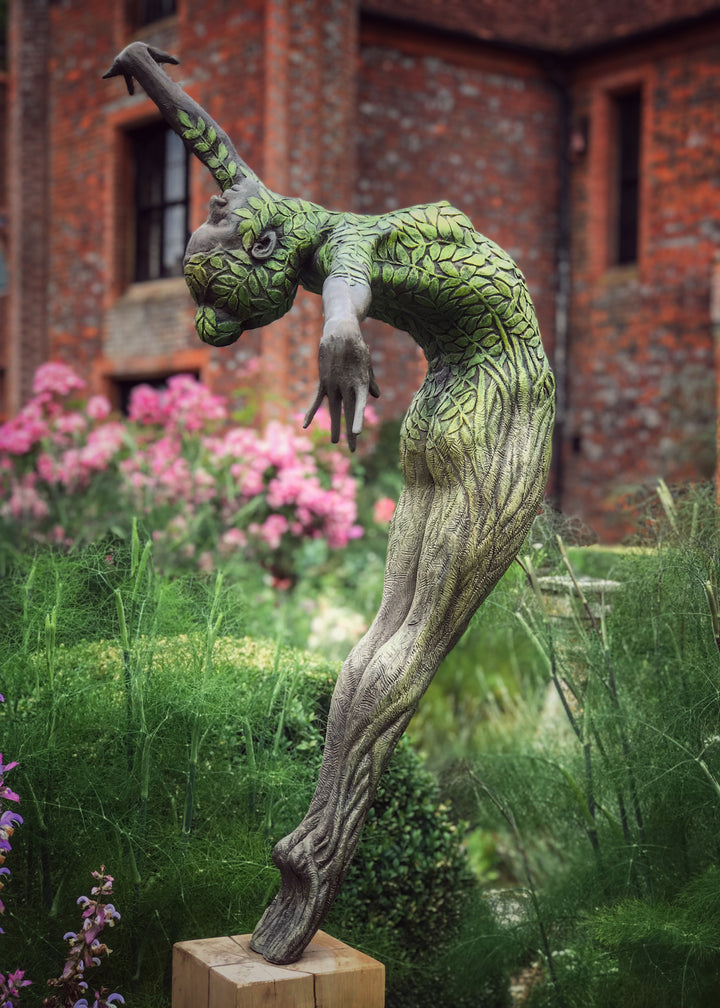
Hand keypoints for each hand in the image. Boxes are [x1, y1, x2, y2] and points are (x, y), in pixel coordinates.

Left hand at [102, 42, 178, 94]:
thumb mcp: (160, 57)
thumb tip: (178, 62)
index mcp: (139, 62)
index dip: (141, 79)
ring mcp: (123, 64)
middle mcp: (130, 63)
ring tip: (118, 83)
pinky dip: (108, 73)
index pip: (140, 72)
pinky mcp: (117, 66)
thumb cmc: (148, 54)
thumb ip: (169, 59)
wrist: (136, 53)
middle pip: (130, 74)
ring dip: (118, 75)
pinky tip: (104, 76)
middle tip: (132, 92)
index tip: (142, 88)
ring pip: (120, 71)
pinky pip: (111, 71)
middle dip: (129, 80)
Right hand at [303, 320, 379, 450]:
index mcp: (359, 383)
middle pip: (348, 413)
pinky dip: (311, 413)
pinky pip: (316, 401)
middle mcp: (346, 386)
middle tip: (353, 450)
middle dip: (349, 432)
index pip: (359, 406)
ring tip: (334, 442)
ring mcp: (333, 385)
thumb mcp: (367, 365)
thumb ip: (371, 382)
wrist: (341, 332)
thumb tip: (376, 396)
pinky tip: (305, 425)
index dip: (357, 420)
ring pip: (333, 410)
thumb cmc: (357, 349)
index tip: (356, 433)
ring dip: (334, 427)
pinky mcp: (323, 382)